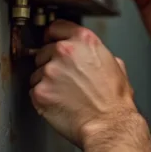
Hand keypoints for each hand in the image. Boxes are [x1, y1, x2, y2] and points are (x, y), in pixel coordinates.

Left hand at [29, 20, 137, 146]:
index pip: (57, 27)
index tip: (51, 41)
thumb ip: (98, 53)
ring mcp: (50, 71)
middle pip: (44, 50)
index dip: (54, 36)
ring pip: (37, 72)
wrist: (109, 124)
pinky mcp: (40, 91)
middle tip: (66, 79)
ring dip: (46, 82)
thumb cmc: (114, 101)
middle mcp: (65, 51)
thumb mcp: (116, 66)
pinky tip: (59, 103)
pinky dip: (43, 97)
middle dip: (51, 63)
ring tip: (66, 94)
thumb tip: (92, 55)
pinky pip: (34, 90)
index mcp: (85, 41)